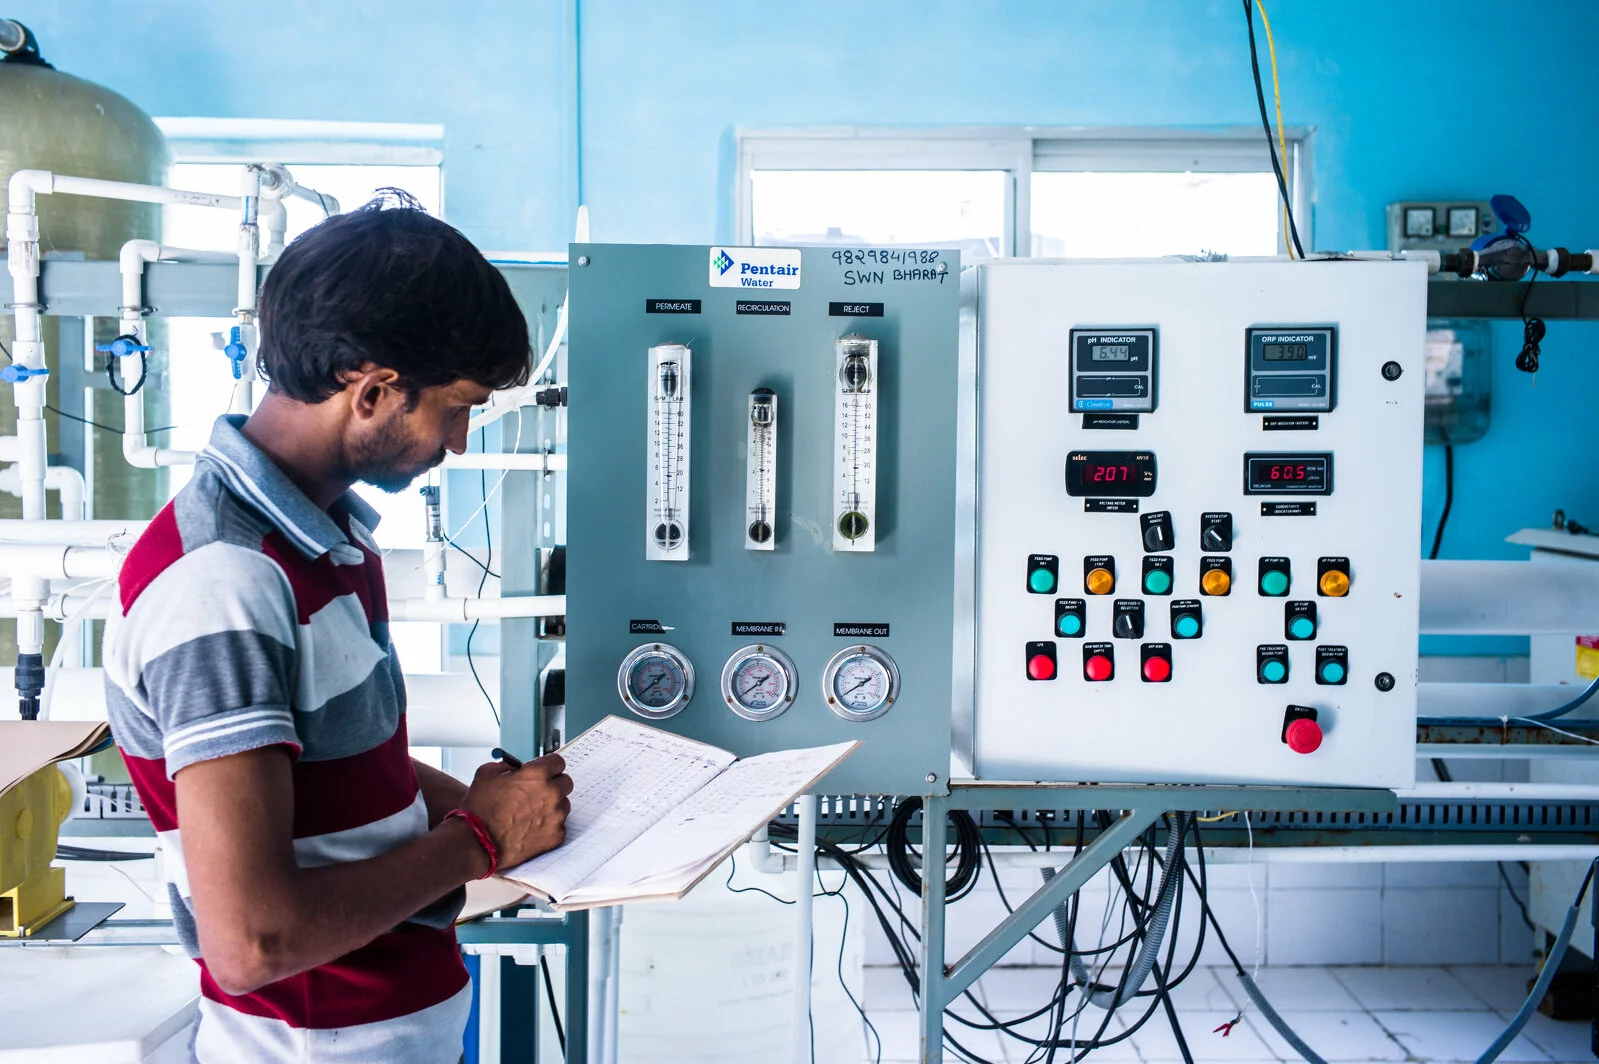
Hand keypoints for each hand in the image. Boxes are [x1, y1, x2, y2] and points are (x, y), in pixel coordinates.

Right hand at [461, 753, 571, 869]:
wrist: (477, 842)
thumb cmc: (480, 808)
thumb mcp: (487, 773)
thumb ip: (506, 765)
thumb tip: (516, 767)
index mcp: (537, 774)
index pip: (558, 762)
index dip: (549, 767)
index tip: (545, 772)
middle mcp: (551, 793)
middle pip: (565, 782)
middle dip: (553, 785)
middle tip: (537, 792)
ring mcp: (556, 816)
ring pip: (563, 805)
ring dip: (552, 806)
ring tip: (530, 813)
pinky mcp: (556, 835)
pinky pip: (559, 826)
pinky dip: (548, 826)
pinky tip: (531, 828)